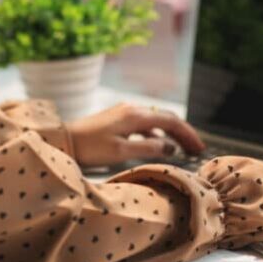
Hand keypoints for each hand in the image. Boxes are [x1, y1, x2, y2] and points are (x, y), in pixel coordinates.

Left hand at [67, 103, 204, 166]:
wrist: (62, 140)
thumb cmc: (90, 148)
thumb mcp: (121, 152)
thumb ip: (148, 149)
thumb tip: (171, 148)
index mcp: (136, 115)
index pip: (171, 122)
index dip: (188, 135)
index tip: (199, 149)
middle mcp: (133, 109)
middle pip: (166, 118)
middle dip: (183, 133)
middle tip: (196, 149)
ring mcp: (125, 112)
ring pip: (156, 120)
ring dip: (171, 134)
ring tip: (182, 149)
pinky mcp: (118, 118)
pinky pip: (145, 124)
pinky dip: (157, 134)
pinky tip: (159, 145)